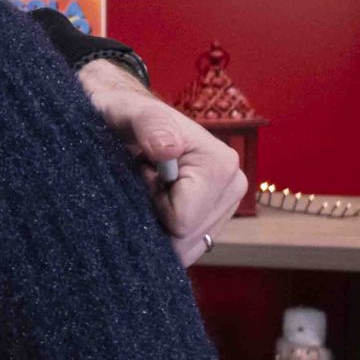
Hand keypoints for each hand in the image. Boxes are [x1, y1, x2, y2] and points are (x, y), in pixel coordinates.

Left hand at [77, 60, 245, 267]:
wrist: (126, 116)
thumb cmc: (126, 114)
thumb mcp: (130, 113)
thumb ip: (150, 125)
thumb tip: (168, 149)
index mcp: (222, 165)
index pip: (182, 222)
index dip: (153, 203)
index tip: (144, 172)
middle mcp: (233, 186)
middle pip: (186, 240)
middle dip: (156, 217)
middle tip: (145, 179)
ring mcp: (226, 204)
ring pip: (186, 247)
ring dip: (158, 223)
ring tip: (150, 187)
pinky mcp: (215, 216)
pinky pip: (187, 245)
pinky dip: (164, 230)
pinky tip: (157, 202)